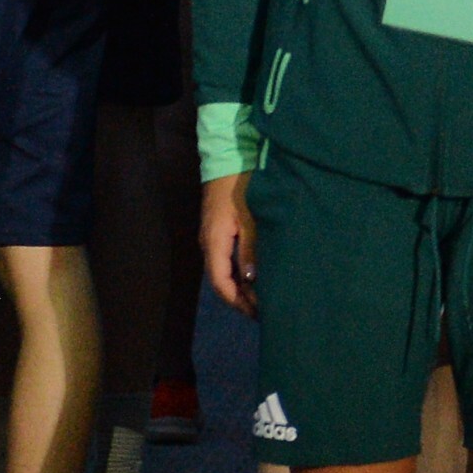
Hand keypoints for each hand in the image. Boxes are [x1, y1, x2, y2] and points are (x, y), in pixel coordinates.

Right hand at [202, 173, 258, 315]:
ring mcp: (212, 238)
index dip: (236, 300)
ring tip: (261, 298)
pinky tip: (254, 276)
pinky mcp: (219, 231)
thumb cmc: (241, 187)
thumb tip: (250, 281)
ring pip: (223, 271)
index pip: (220, 282)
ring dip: (240, 286)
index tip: (256, 313)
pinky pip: (226, 259)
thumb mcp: (250, 219)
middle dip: (239, 298)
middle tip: (263, 311)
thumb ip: (250, 250)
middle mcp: (209, 245)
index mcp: (214, 243)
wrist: (228, 159)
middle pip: (221, 280)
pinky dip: (238, 272)